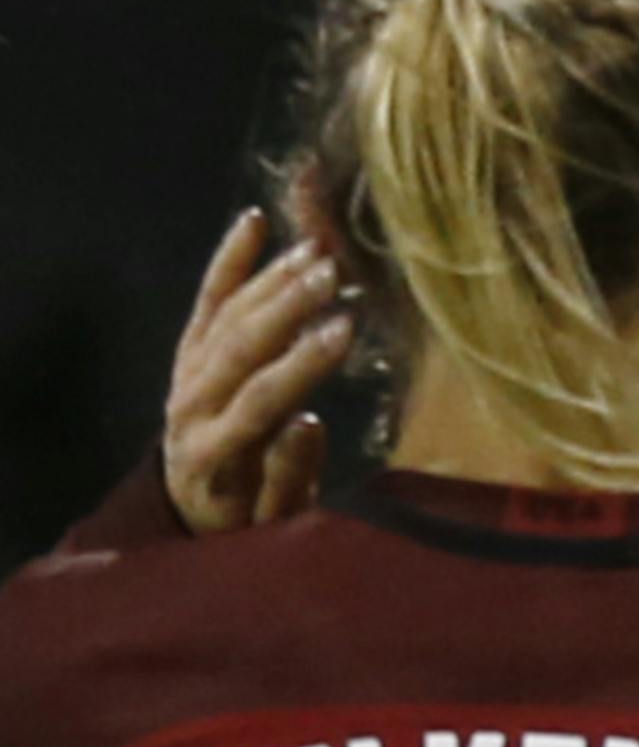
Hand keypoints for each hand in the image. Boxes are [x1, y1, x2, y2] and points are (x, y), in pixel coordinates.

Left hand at [163, 209, 353, 534]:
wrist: (191, 509)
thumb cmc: (245, 521)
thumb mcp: (270, 523)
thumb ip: (286, 478)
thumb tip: (309, 424)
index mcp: (212, 453)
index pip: (259, 400)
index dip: (302, 364)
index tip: (345, 331)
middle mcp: (190, 405)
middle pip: (239, 346)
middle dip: (287, 307)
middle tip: (333, 272)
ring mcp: (184, 374)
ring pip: (226, 316)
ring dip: (271, 280)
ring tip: (318, 251)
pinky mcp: (188, 352)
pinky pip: (206, 301)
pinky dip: (228, 261)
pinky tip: (255, 223)